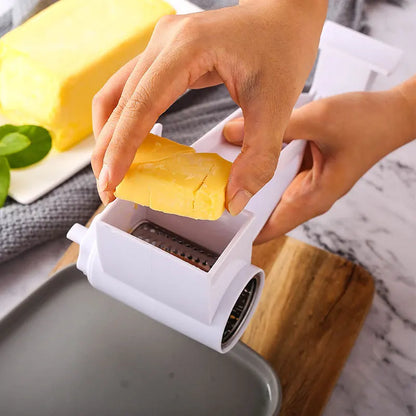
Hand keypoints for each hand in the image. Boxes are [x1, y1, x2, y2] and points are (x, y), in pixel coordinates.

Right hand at [91, 0, 326, 210]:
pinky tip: (132, 143)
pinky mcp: (166, 56)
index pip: (140, 105)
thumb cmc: (282, 43)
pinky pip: (132, 89)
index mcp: (186, 49)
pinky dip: (126, 120)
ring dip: (111, 134)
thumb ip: (258, 157)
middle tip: (108, 186)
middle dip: (108, 148)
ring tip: (113, 168)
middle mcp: (165, 43)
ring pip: (117, 94)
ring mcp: (161, 46)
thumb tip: (235, 198)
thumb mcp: (277, 105)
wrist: (285, 13)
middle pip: (118, 101)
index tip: (112, 180)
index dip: (122, 148)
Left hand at [223, 84, 415, 242]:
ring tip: (217, 171)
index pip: (268, 229)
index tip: (213, 221)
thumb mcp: (319, 119)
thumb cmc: (368, 123)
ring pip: (265, 192)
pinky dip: (258, 165)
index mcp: (312, 198)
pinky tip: (242, 151)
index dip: (239, 229)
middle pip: (261, 211)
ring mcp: (304, 184)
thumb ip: (276, 126)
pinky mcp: (303, 169)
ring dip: (245, 182)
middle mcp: (306, 196)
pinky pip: (273, 174)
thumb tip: (232, 132)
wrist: (392, 114)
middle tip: (207, 190)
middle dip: (235, 202)